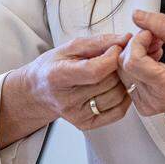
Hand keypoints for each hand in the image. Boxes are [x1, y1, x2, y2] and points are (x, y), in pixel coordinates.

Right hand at [9, 34, 132, 135]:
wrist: (38, 91)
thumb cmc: (53, 67)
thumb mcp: (70, 47)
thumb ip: (99, 42)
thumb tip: (126, 39)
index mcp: (58, 76)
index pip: (94, 71)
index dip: (111, 58)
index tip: (116, 48)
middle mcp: (66, 100)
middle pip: (107, 83)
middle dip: (117, 67)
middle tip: (115, 59)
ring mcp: (76, 115)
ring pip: (116, 96)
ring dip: (122, 82)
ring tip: (113, 72)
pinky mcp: (86, 124)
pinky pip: (118, 112)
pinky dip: (124, 97)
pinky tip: (115, 87)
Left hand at [118, 10, 164, 121]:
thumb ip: (161, 25)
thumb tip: (138, 15)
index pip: (133, 61)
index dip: (139, 41)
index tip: (151, 34)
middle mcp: (152, 99)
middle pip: (124, 64)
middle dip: (136, 45)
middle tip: (156, 40)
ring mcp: (145, 103)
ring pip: (122, 70)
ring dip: (136, 53)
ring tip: (157, 50)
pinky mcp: (142, 103)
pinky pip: (127, 78)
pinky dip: (137, 64)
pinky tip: (153, 61)